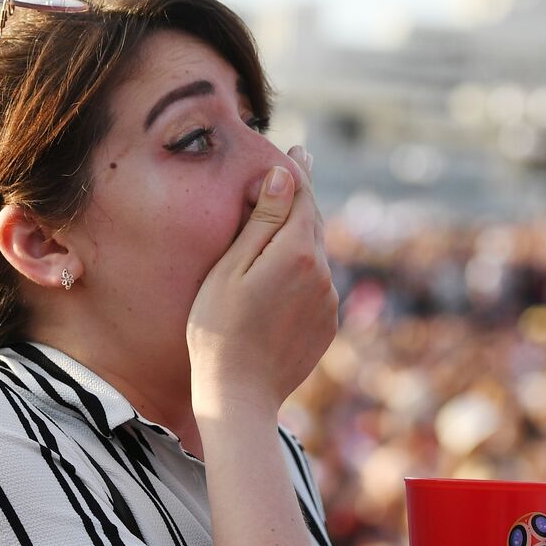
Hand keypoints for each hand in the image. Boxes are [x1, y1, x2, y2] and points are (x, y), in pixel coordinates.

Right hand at [187, 147, 335, 418]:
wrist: (238, 395)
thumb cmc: (217, 329)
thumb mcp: (229, 269)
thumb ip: (261, 222)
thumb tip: (284, 175)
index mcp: (297, 252)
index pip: (302, 197)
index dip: (296, 172)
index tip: (296, 149)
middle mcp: (323, 274)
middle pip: (313, 223)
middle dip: (301, 200)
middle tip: (294, 170)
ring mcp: (328, 302)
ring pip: (315, 256)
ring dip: (299, 239)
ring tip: (280, 224)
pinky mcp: (327, 325)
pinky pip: (316, 286)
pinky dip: (302, 272)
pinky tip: (280, 278)